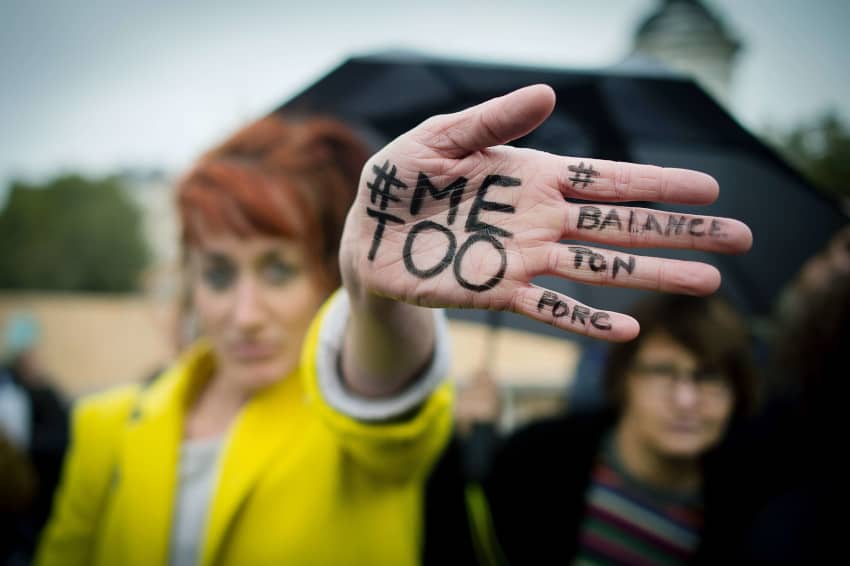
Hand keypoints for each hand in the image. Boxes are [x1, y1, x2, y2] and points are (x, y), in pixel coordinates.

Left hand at [339, 85, 751, 341]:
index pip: (608, 179)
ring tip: (708, 284)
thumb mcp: (441, 137)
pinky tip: (628, 330)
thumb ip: (493, 121)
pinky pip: (550, 309)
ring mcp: (522, 258)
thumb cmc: (403, 179)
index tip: (710, 188)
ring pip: (600, 269)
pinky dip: (586, 320)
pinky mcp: (494, 292)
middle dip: (681, 231)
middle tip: (740, 239)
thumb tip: (551, 96)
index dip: (658, 183)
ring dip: (653, 276)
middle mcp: (539, 219)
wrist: (365, 231)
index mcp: (532, 177)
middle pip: (622, 226)